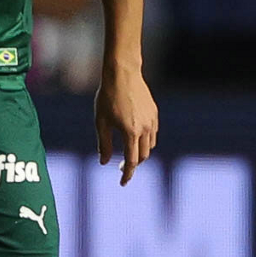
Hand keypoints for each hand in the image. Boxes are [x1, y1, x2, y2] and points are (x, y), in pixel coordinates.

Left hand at [95, 64, 158, 185]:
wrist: (123, 73)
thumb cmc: (107, 97)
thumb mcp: (101, 121)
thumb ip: (104, 144)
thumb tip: (105, 163)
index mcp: (130, 132)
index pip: (132, 162)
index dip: (127, 174)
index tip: (122, 183)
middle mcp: (144, 129)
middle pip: (143, 156)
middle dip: (134, 165)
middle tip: (122, 167)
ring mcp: (152, 120)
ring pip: (150, 145)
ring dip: (141, 153)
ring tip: (129, 152)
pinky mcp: (154, 113)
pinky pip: (153, 133)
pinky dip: (146, 140)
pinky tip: (136, 138)